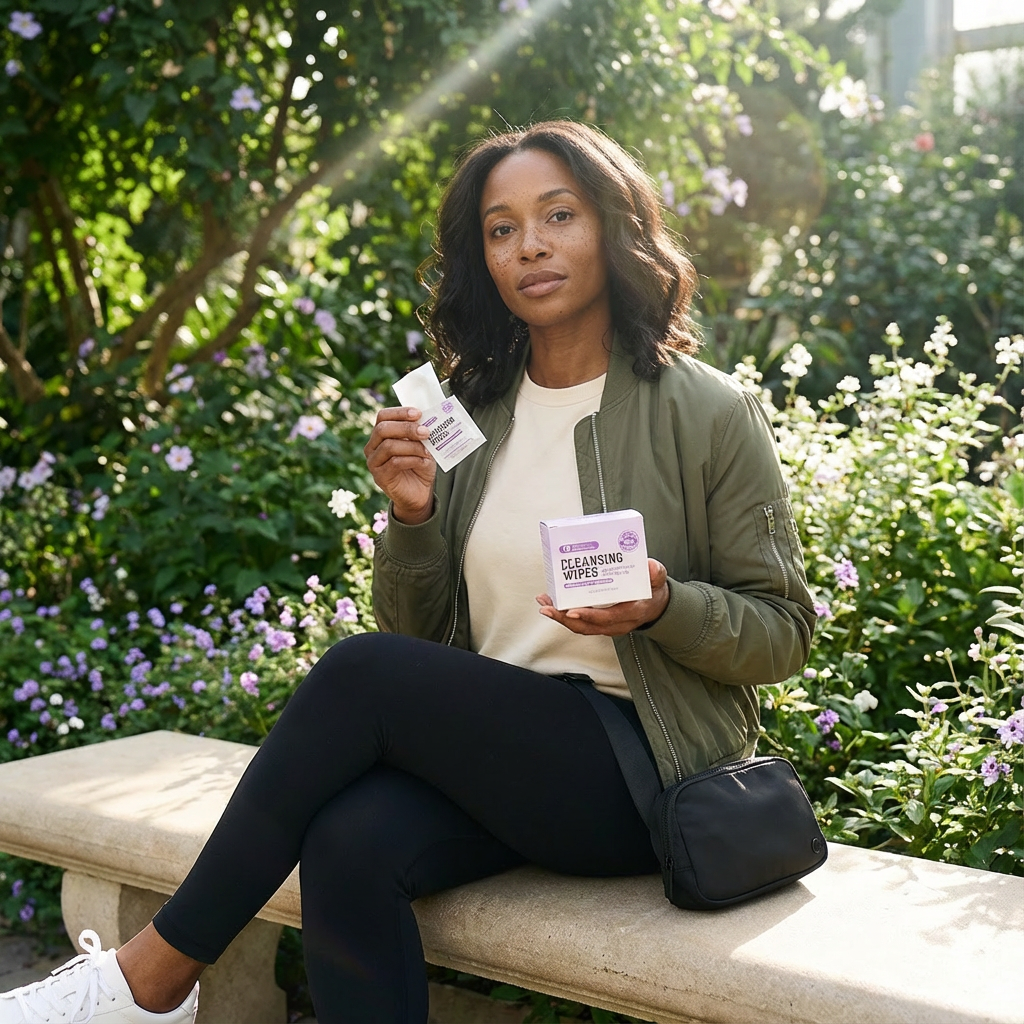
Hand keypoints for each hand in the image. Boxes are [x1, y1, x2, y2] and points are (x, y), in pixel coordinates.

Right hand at [364, 407, 435, 524]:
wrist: (419, 493)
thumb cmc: (420, 466)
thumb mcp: (422, 445)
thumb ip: (420, 432)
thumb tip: (428, 419)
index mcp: (381, 434)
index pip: (383, 416)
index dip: (399, 412)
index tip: (418, 413)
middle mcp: (373, 446)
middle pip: (383, 429)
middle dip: (406, 428)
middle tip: (426, 431)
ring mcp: (374, 462)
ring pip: (388, 446)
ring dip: (411, 446)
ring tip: (426, 451)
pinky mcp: (379, 477)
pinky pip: (394, 463)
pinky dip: (411, 460)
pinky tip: (423, 462)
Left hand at [536, 559, 669, 636]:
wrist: (656, 605)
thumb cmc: (653, 590)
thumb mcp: (658, 580)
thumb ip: (655, 573)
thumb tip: (650, 566)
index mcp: (631, 612)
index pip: (608, 618)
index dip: (589, 616)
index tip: (571, 611)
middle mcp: (618, 623)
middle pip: (588, 627)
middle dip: (565, 619)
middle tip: (547, 607)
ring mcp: (608, 625)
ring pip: (581, 627)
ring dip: (561, 618)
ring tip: (544, 604)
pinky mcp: (600, 623)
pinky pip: (581, 623)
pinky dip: (565, 615)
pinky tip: (552, 603)